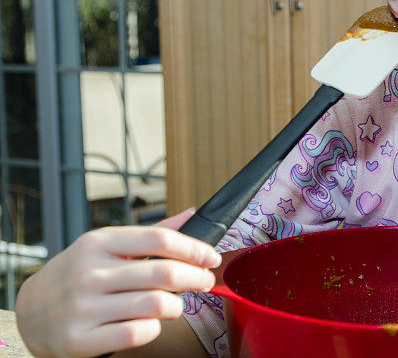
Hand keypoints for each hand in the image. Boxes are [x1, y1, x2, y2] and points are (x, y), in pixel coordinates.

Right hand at [15, 208, 221, 356]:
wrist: (30, 311)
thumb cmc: (78, 274)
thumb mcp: (107, 245)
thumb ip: (152, 233)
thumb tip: (193, 214)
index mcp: (98, 243)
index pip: (159, 239)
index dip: (193, 248)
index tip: (210, 256)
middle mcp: (90, 273)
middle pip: (164, 273)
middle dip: (195, 277)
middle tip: (204, 280)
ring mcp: (83, 307)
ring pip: (156, 305)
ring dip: (177, 305)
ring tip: (176, 304)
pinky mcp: (81, 339)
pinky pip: (138, 333)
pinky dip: (154, 328)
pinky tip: (152, 322)